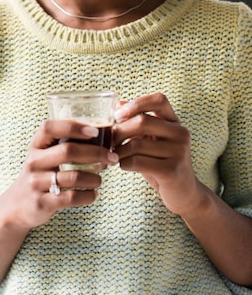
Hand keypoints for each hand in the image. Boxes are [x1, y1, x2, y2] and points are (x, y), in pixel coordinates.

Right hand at [7, 119, 117, 228]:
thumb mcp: (44, 155)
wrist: (18, 205)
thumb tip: (101, 136)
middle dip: (95, 153)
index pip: (50, 128)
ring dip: (94, 178)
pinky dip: (88, 195)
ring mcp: (36, 183)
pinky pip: (71, 198)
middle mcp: (33, 162)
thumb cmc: (40, 173)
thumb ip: (64, 143)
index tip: (95, 131)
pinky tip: (94, 193)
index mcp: (36, 145)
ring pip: (72, 177)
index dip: (73, 127)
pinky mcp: (42, 203)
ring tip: (101, 179)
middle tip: (112, 157)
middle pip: (67, 151)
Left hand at [113, 93, 200, 215]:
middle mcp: (181, 133)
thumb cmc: (162, 162)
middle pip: (142, 122)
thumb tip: (118, 104)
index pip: (159, 100)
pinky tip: (124, 165)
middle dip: (119, 131)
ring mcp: (179, 152)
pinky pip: (137, 161)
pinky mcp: (172, 171)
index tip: (119, 115)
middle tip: (111, 141)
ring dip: (119, 150)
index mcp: (175, 122)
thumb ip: (138, 121)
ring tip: (117, 155)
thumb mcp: (152, 140)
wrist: (184, 193)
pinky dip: (124, 163)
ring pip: (136, 144)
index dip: (137, 103)